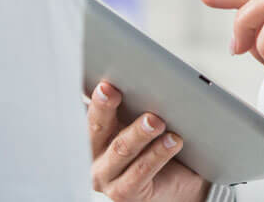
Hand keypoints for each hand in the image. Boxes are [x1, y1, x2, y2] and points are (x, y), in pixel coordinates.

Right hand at [87, 81, 207, 201]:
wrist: (178, 180)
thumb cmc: (154, 142)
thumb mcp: (139, 118)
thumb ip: (133, 101)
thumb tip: (140, 74)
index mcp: (93, 129)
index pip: (85, 108)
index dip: (88, 95)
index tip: (94, 81)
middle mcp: (93, 154)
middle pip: (96, 127)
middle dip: (103, 107)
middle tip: (111, 90)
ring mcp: (106, 176)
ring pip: (121, 149)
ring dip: (139, 132)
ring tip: (155, 120)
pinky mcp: (124, 192)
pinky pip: (141, 171)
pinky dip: (158, 153)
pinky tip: (172, 141)